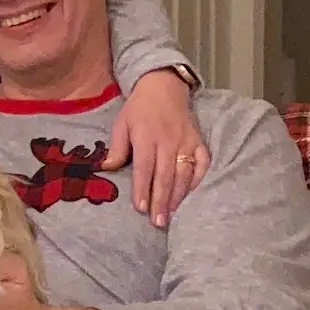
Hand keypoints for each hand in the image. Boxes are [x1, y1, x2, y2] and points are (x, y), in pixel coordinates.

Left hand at [105, 70, 207, 226]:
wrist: (164, 87)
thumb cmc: (139, 108)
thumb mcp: (121, 123)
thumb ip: (116, 147)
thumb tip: (107, 168)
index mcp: (147, 136)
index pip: (144, 168)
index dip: (142, 188)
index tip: (141, 208)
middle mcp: (169, 141)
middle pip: (165, 175)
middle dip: (161, 200)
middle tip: (158, 222)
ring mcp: (187, 142)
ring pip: (184, 173)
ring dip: (178, 196)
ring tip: (171, 215)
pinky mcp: (199, 141)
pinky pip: (203, 163)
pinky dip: (198, 180)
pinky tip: (191, 195)